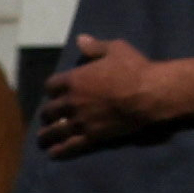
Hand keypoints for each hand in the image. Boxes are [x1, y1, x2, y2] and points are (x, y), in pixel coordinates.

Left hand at [34, 35, 188, 153]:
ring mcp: (79, 121)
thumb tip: (80, 39)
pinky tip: (53, 153)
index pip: (51, 85)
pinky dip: (59, 151)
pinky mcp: (91, 136)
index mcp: (74, 79)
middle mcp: (71, 101)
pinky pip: (69, 146)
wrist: (150, 93)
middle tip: (48, 117)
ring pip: (54, 131)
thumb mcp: (117, 50)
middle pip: (49, 110)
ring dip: (46, 135)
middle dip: (47, 114)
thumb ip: (96, 47)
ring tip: (43, 139)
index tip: (55, 91)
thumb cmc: (135, 68)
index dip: (53, 89)